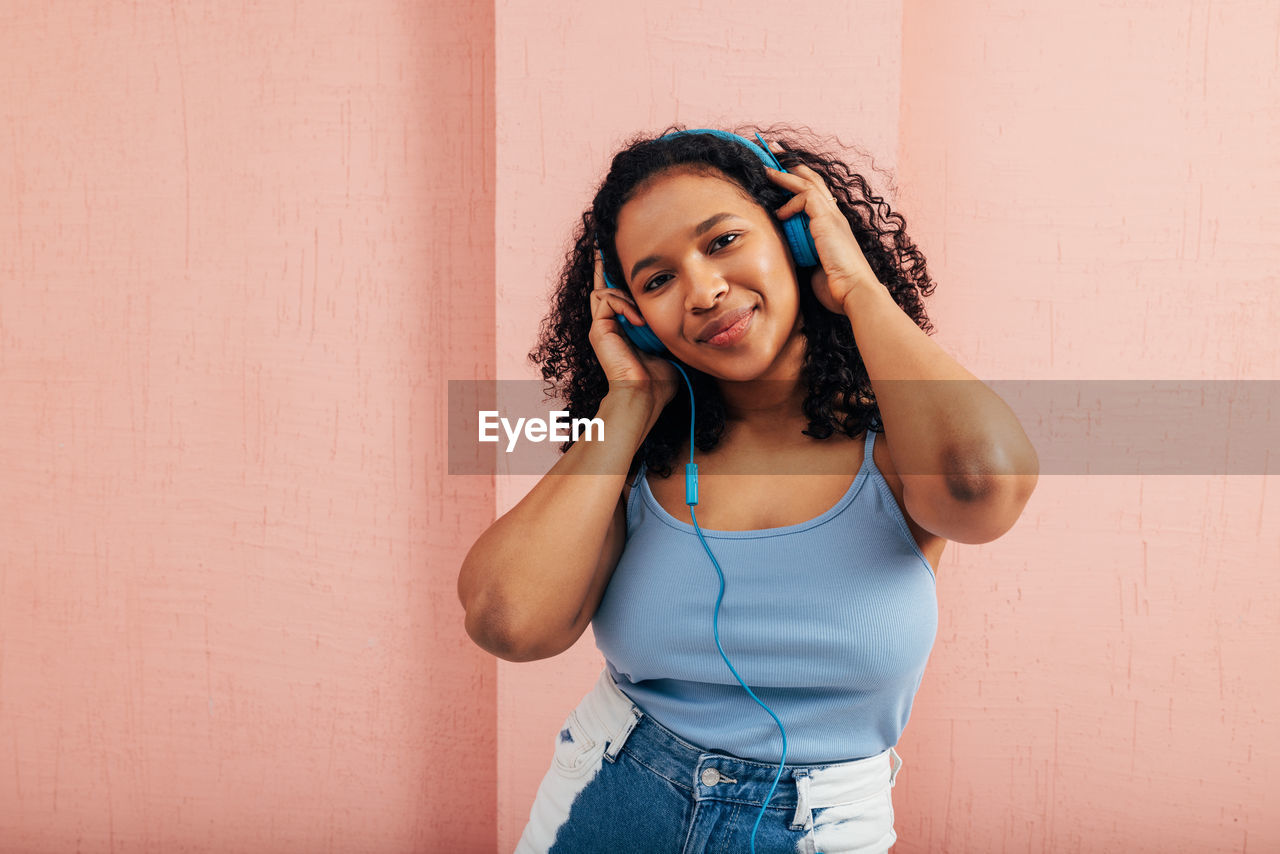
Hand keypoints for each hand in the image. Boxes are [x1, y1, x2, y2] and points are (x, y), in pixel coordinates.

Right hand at [587, 252, 677, 407]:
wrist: (645, 397)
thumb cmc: (660, 379)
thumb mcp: (671, 343)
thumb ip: (672, 325)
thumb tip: (693, 312)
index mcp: (626, 327)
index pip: (621, 293)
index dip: (623, 273)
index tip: (630, 255)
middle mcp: (611, 323)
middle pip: (605, 283)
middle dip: (607, 263)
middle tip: (606, 241)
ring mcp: (602, 325)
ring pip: (605, 289)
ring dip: (626, 292)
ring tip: (642, 312)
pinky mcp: (598, 329)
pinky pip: (605, 298)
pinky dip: (622, 303)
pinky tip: (637, 319)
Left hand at [763, 144, 880, 315]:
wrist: (853, 291)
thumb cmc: (835, 285)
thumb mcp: (812, 263)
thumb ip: (801, 250)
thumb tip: (785, 248)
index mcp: (832, 225)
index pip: (815, 194)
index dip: (799, 180)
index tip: (782, 171)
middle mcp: (834, 216)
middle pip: (812, 179)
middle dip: (792, 164)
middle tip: (774, 148)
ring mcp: (832, 216)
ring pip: (808, 183)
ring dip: (785, 174)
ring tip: (767, 167)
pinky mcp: (827, 219)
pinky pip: (805, 198)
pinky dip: (790, 203)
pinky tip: (781, 214)